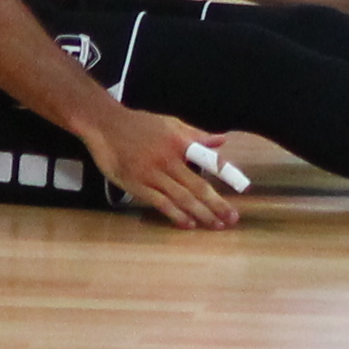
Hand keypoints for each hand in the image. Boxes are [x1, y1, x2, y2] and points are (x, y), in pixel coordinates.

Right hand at [85, 107, 242, 229]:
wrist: (105, 125)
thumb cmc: (140, 124)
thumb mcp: (171, 124)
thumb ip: (196, 135)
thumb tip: (222, 140)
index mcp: (180, 144)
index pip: (209, 161)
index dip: (226, 174)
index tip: (243, 188)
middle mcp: (169, 161)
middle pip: (197, 186)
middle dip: (217, 204)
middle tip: (232, 218)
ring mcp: (152, 175)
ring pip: (181, 198)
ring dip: (200, 213)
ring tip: (216, 225)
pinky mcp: (136, 185)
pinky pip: (160, 203)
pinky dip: (175, 214)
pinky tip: (188, 224)